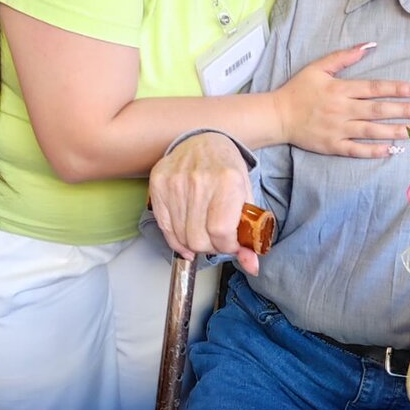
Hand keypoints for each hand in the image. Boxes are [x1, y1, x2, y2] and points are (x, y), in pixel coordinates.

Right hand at [148, 132, 259, 271]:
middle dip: (211, 247)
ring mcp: (175, 182)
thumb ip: (250, 234)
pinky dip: (176, 238)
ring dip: (194, 243)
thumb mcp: (246, 197)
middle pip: (198, 239)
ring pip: (181, 237)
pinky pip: (164, 227)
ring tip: (203, 231)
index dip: (228, 246)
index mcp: (228, 181)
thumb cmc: (227, 170)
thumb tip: (252, 267)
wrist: (203, 141)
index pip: (221, 232)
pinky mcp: (158, 184)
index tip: (231, 243)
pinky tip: (186, 233)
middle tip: (217, 238)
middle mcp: (199, 181)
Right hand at [273, 45, 409, 158]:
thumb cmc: (298, 90)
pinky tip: (392, 150)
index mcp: (341, 89)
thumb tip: (370, 45)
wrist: (276, 116)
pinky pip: (357, 150)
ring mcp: (338, 129)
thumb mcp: (318, 67)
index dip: (400, 88)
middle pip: (380, 110)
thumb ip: (344, 56)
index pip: (376, 88)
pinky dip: (375, 151)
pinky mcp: (333, 146)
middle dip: (406, 110)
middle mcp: (343, 109)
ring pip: (373, 131)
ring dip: (398, 131)